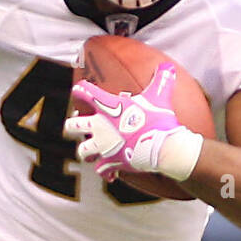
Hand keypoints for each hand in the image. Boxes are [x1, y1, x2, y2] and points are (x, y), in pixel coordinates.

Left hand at [66, 62, 191, 181]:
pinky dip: (105, 172)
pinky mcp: (111, 163)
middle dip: (72, 126)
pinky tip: (110, 174)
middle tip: (73, 126)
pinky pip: (101, 170)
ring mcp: (103, 146)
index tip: (79, 90)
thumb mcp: (160, 96)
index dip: (81, 90)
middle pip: (73, 125)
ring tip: (89, 153)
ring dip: (86, 152)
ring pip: (83, 151)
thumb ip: (162, 80)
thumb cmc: (158, 119)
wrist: (161, 146)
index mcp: (107, 107)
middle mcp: (99, 127)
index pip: (87, 93)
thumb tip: (169, 66)